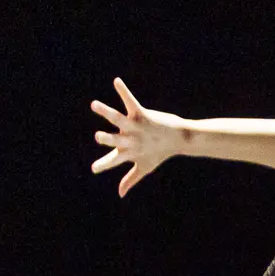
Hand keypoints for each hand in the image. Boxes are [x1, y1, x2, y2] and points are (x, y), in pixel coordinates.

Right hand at [89, 77, 185, 196]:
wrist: (180, 138)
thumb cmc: (160, 153)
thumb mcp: (144, 167)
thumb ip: (130, 179)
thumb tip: (120, 194)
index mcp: (129, 152)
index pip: (114, 160)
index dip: (104, 164)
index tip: (94, 168)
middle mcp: (132, 140)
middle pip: (117, 140)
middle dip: (108, 139)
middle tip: (98, 136)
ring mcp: (136, 127)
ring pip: (118, 119)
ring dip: (106, 112)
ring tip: (94, 104)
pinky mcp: (142, 114)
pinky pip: (130, 101)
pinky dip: (123, 91)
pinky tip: (116, 81)